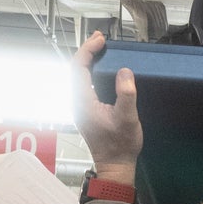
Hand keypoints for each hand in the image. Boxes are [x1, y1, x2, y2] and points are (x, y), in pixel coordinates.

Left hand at [72, 31, 141, 186]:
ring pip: (78, 75)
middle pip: (75, 69)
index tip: (101, 40)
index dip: (87, 50)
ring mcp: (80, 106)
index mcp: (83, 101)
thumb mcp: (128, 119)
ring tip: (100, 47)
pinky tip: (101, 67)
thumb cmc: (121, 145)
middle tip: (101, 38)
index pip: (78, 68)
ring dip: (88, 59)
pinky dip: (91, 70)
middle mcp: (77, 101)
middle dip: (86, 50)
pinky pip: (83, 83)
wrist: (115, 165)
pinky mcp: (86, 109)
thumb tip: (124, 72)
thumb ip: (126, 94)